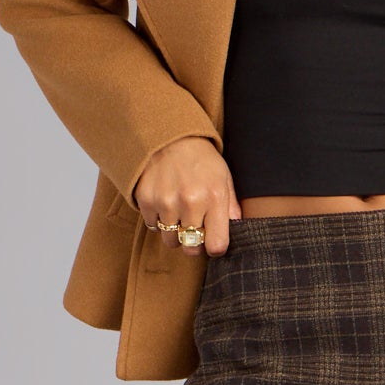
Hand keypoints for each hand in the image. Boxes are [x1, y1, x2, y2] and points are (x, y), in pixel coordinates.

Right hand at [131, 135, 239, 254]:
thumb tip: (238, 231)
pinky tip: (165, 202)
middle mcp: (191, 201)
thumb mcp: (224, 178)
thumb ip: (231, 208)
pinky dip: (159, 219)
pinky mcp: (147, 200)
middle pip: (191, 248)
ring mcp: (166, 202)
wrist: (169, 136)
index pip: (216, 245)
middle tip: (194, 228)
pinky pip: (153, 227)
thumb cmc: (201, 159)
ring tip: (178, 211)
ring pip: (170, 240)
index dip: (215, 248)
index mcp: (215, 197)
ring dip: (174, 232)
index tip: (212, 241)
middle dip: (194, 243)